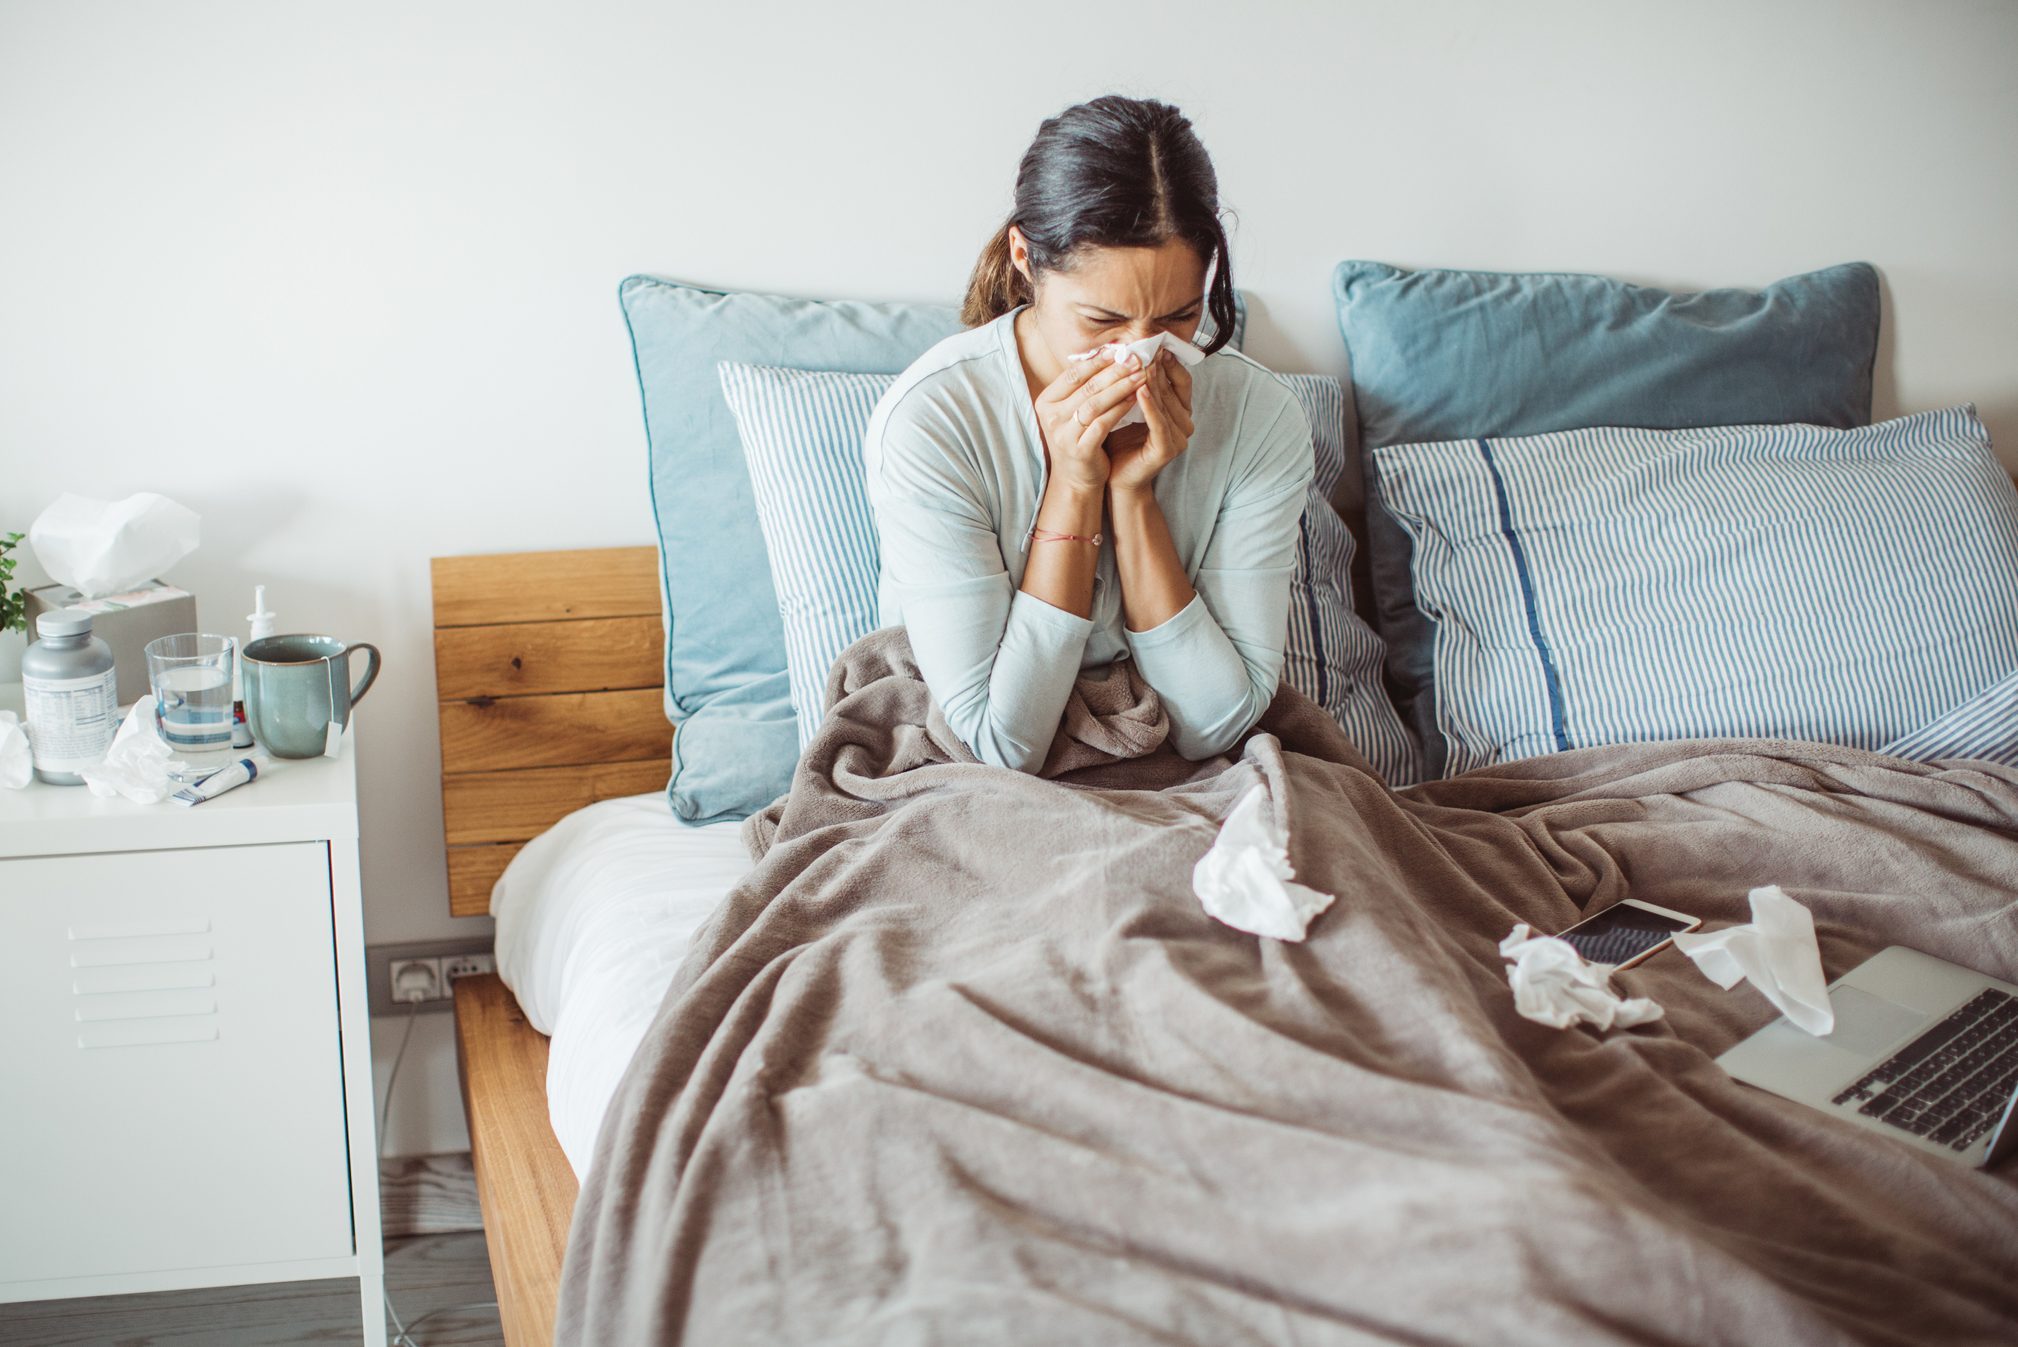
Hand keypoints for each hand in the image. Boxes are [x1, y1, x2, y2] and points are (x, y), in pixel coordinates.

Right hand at [1033, 348, 1152, 493]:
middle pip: (1086, 387)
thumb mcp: (1072, 411)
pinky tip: (1135, 400)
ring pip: (1095, 403)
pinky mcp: (1080, 449)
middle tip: (1136, 359)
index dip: (1097, 361)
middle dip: (1114, 371)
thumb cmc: (1078, 438)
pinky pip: (1103, 424)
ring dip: (1120, 387)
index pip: (1073, 374)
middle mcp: (1051, 417)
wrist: (1075, 479)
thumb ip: (1083, 387)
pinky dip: (1120, 409)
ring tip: (1140, 376)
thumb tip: (1109, 353)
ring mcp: (1064, 434)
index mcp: (1046, 402)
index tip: (1119, 350)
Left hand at [1105, 347, 1193, 493]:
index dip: (1170, 362)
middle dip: (1158, 368)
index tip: (1156, 344)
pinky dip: (1149, 406)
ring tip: (1141, 363)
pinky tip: (1139, 390)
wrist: (1116, 478)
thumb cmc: (1120, 441)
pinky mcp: (1167, 449)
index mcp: (1179, 412)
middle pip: (1172, 389)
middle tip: (1147, 347)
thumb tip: (1129, 353)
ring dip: (1153, 382)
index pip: (1180, 381)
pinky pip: (1158, 423)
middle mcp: (1184, 424)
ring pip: (1165, 403)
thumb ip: (1136, 386)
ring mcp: (1179, 438)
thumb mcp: (1129, 408)